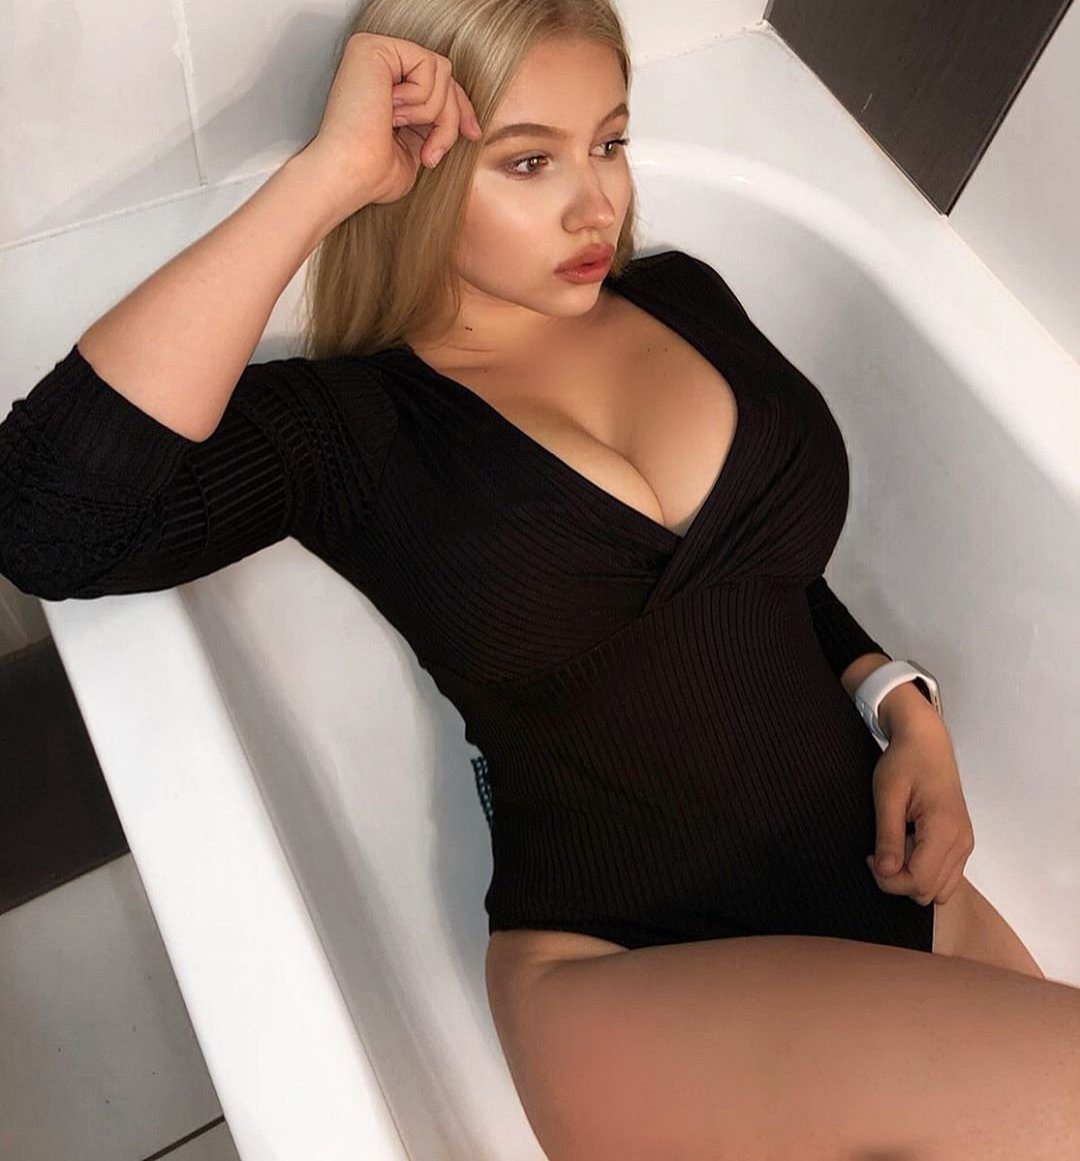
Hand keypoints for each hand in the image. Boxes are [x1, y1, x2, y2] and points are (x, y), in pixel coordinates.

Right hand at [299, 31, 482, 213]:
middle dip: (450, 118)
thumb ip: (433, 126)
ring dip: (432, 113)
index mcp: (385, 87)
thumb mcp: (415, 148)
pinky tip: (390, 111)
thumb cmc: (372, 173)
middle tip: (430, 153)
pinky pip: (429, 65)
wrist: (351, 175)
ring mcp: (375, 53)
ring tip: (398, 128)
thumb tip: (465, 119)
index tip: (473, 133)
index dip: (460, 108)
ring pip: (442, 72)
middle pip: (444, 77)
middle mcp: (377, 65)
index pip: (436, 84)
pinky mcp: (375, 47)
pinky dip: (421, 99)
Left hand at [864, 720, 974, 905]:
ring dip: (912, 877)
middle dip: (898, 880)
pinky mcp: (961, 843)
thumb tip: (885, 872)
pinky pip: (944, 875)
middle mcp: (962, 842)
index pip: (918, 881)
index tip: (870, 856)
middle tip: (880, 851)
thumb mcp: (887, 795)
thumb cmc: (905, 762)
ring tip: (895, 846)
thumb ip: (888, 836)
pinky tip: (908, 845)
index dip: (888, 879)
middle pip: (929, 891)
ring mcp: (965, 844)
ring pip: (939, 889)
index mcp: (945, 830)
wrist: (927, 742)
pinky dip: (924, 871)